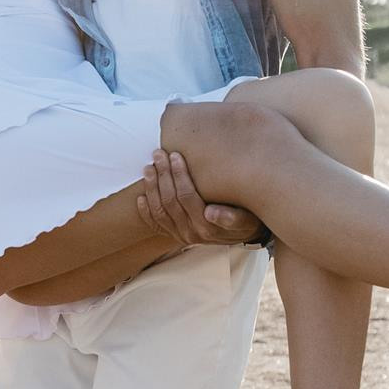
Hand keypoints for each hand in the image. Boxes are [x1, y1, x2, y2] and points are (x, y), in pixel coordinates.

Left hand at [134, 150, 259, 249]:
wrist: (244, 232)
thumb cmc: (248, 217)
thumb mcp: (247, 218)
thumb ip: (232, 217)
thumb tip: (210, 212)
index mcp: (207, 227)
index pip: (187, 196)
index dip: (179, 175)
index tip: (175, 155)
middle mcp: (192, 233)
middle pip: (170, 201)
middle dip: (163, 175)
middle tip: (158, 153)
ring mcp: (181, 235)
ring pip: (160, 211)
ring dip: (152, 188)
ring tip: (148, 167)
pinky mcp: (175, 236)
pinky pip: (156, 224)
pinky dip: (146, 211)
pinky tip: (140, 196)